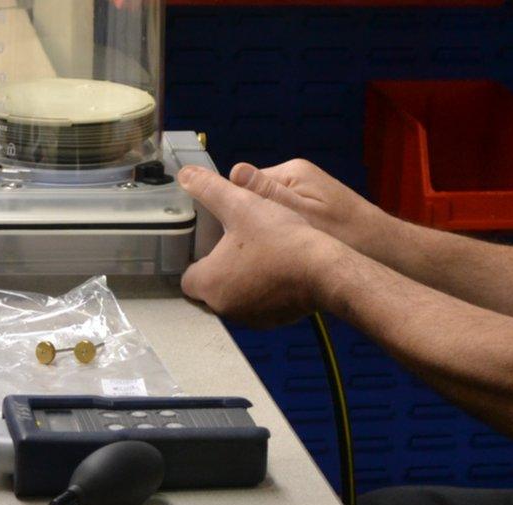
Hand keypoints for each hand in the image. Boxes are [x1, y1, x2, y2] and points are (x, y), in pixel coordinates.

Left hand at [178, 165, 343, 327]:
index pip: (187, 278)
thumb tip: (186, 175)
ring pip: (234, 298)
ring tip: (254, 252)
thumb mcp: (241, 204)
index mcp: (209, 284)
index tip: (206, 244)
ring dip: (240, 280)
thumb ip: (210, 190)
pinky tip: (276, 268)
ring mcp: (250, 318)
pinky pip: (258, 306)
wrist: (325, 270)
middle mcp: (225, 308)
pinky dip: (262, 290)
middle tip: (230, 244)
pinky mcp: (274, 321)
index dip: (194, 259)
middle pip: (209, 290)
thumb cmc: (281, 239)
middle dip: (217, 269)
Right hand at [228, 159, 387, 252]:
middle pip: (252, 197)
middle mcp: (296, 176)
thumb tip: (235, 171)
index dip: (233, 208)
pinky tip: (283, 252)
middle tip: (251, 247)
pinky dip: (278, 234)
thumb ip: (269, 195)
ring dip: (263, 229)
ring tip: (270, 251)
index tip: (228, 233)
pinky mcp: (309, 207)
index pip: (243, 183)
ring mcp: (303, 191)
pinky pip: (280, 218)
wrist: (385, 249)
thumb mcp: (303, 217)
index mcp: (291, 172)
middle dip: (248, 220)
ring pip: (265, 210)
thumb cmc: (349, 235)